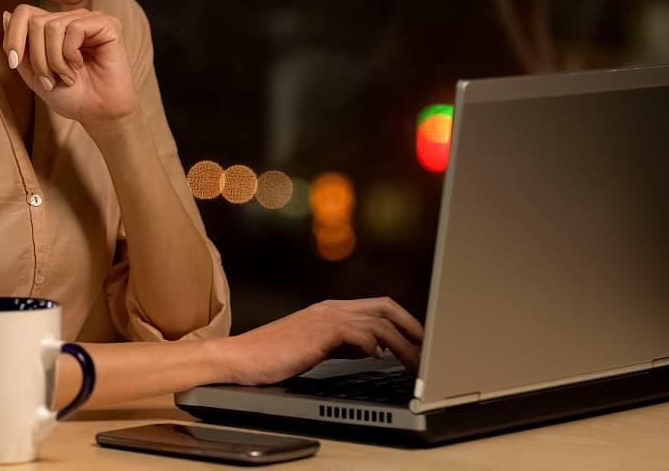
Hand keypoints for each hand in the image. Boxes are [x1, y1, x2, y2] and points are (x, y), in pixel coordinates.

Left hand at [2, 5, 136, 124]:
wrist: (96, 113)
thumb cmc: (69, 95)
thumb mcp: (32, 73)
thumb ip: (18, 46)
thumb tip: (6, 14)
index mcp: (54, 26)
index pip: (23, 12)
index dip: (13, 37)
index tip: (15, 63)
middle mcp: (72, 18)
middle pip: (35, 22)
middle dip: (37, 57)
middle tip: (50, 79)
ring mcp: (90, 19)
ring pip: (53, 26)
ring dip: (54, 60)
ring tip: (67, 76)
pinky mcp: (107, 25)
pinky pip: (75, 28)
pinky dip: (71, 54)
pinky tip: (79, 66)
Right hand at [216, 298, 423, 385]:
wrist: (240, 358)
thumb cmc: (272, 356)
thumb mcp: (314, 347)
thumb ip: (342, 344)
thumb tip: (372, 350)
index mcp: (330, 310)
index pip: (378, 306)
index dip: (404, 320)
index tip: (420, 339)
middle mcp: (331, 309)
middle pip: (385, 306)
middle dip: (412, 326)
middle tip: (428, 348)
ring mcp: (324, 318)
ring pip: (377, 322)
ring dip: (401, 343)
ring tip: (413, 363)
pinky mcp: (318, 333)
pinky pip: (357, 333)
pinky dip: (372, 345)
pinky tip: (376, 357)